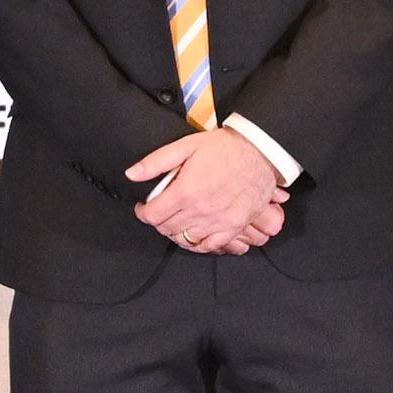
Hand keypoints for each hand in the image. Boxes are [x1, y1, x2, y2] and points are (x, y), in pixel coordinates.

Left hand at [128, 128, 287, 254]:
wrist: (261, 152)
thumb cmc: (225, 147)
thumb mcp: (185, 146)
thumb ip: (155, 162)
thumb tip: (132, 174)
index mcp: (185, 191)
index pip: (152, 215)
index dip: (142, 212)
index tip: (143, 208)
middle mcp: (200, 211)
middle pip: (166, 229)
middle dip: (158, 221)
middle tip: (160, 212)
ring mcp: (217, 222)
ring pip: (185, 240)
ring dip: (175, 232)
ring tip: (175, 221)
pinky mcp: (234, 227)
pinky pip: (209, 246)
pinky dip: (197, 244)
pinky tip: (194, 235)